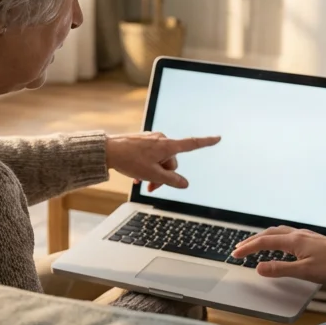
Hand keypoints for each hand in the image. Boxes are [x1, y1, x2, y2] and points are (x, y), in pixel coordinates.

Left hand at [105, 132, 220, 190]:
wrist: (107, 151)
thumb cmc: (130, 160)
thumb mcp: (153, 174)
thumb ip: (171, 180)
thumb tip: (184, 184)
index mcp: (167, 145)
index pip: (192, 144)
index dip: (206, 142)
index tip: (218, 137)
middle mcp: (161, 139)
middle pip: (172, 161)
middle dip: (164, 175)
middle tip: (151, 187)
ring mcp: (151, 140)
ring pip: (160, 160)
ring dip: (154, 173)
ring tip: (141, 182)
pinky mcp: (142, 142)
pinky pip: (150, 156)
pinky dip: (146, 167)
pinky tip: (136, 176)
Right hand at [231, 226, 325, 283]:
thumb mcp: (305, 272)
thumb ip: (280, 269)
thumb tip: (258, 267)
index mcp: (294, 240)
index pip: (264, 242)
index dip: (248, 248)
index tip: (234, 255)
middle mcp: (298, 234)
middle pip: (269, 233)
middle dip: (252, 241)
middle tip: (238, 249)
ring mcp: (306, 235)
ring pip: (279, 232)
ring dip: (263, 237)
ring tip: (254, 244)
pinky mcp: (313, 239)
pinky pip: (288, 234)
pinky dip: (276, 238)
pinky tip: (280, 244)